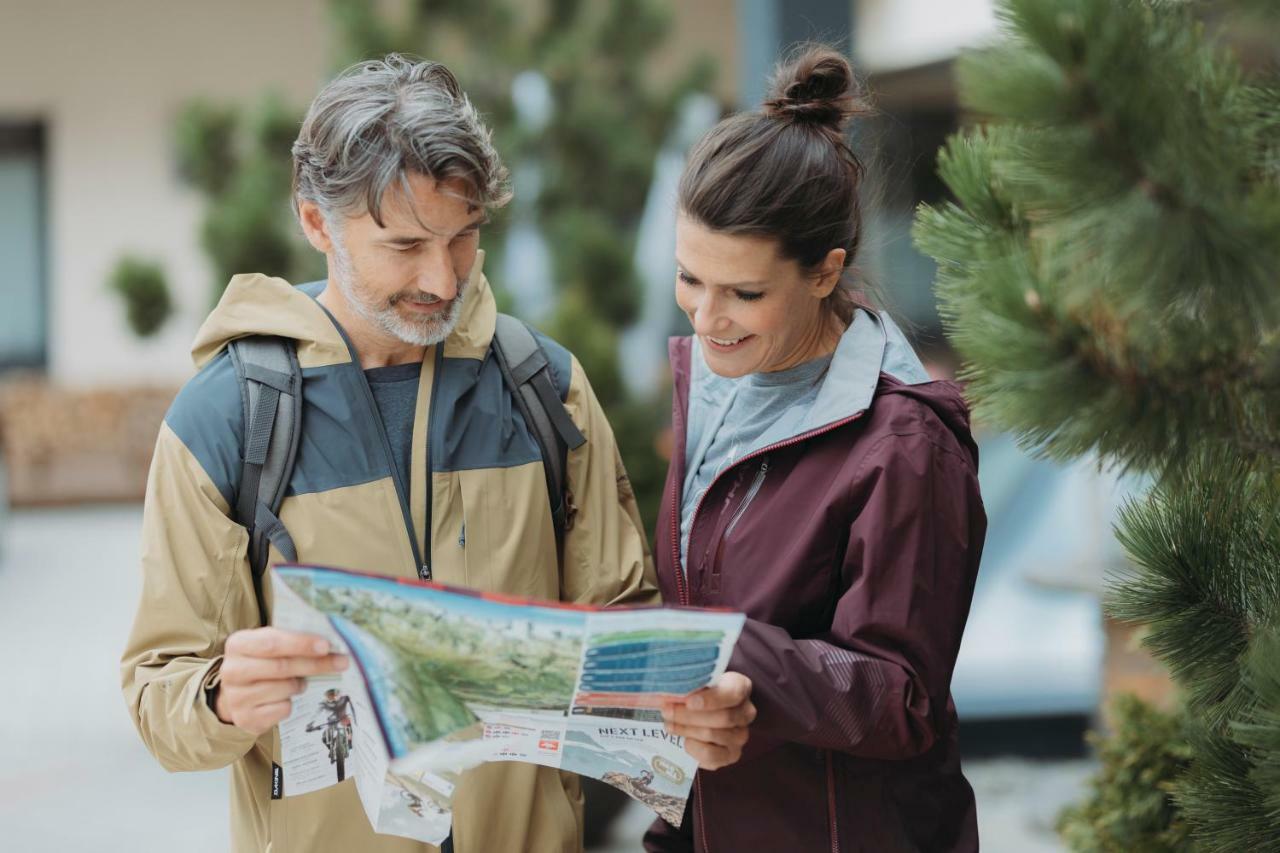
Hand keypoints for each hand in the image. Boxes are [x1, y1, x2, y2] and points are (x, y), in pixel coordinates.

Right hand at [213, 627, 348, 734]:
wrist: (236, 695)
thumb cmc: (262, 663)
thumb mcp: (269, 646)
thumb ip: (292, 641)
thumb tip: (330, 644)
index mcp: (238, 644)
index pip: (272, 642)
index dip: (301, 643)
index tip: (326, 645)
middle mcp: (232, 670)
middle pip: (282, 667)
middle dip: (315, 664)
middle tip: (341, 662)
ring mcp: (236, 697)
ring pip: (284, 688)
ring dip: (300, 685)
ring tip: (300, 682)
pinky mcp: (245, 719)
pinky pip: (282, 709)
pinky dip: (290, 703)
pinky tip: (285, 698)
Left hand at [661, 672, 755, 770]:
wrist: (701, 711)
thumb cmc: (698, 692)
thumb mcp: (695, 682)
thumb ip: (686, 686)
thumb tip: (664, 694)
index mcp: (740, 687)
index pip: (733, 693)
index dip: (711, 699)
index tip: (689, 702)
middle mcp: (746, 712)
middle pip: (723, 717)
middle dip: (690, 716)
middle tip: (667, 712)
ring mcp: (740, 735)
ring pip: (714, 735)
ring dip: (687, 730)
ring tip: (669, 725)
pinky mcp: (731, 755)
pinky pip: (712, 756)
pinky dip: (694, 749)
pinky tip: (683, 741)